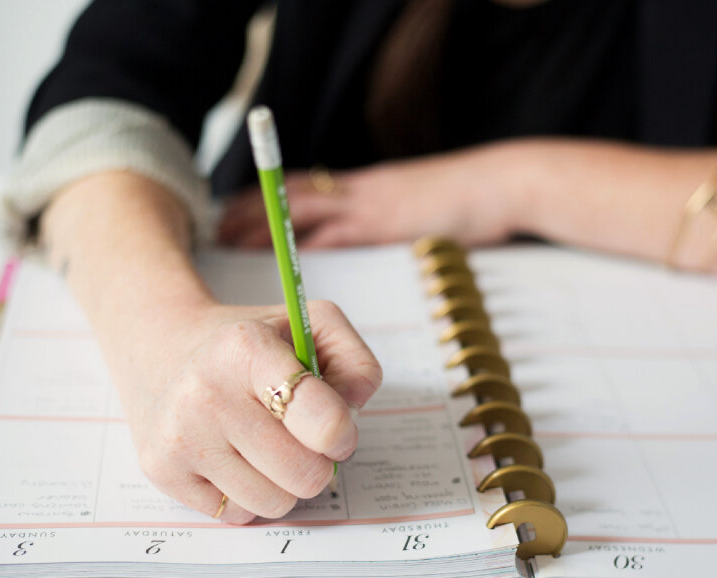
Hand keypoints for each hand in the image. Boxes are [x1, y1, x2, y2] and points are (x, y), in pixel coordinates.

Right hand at [119, 300, 381, 523]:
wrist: (160, 346)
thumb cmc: (246, 345)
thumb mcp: (309, 324)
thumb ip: (354, 363)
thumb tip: (352, 415)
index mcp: (247, 347)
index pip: (321, 419)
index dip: (342, 434)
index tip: (337, 429)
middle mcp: (208, 392)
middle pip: (305, 474)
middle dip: (317, 462)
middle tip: (300, 438)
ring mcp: (181, 436)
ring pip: (274, 503)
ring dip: (283, 483)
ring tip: (265, 446)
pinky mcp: (162, 471)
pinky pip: (238, 514)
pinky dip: (247, 494)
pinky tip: (233, 457)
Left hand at [218, 144, 522, 248]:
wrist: (497, 184)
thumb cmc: (463, 199)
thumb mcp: (413, 205)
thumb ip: (385, 219)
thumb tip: (363, 245)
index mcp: (365, 188)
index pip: (306, 188)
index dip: (268, 198)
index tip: (239, 209)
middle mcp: (360, 192)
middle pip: (293, 197)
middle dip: (254, 211)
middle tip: (219, 226)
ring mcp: (371, 205)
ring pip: (305, 211)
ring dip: (268, 225)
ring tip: (231, 238)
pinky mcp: (386, 223)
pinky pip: (339, 232)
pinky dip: (309, 243)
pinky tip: (284, 255)